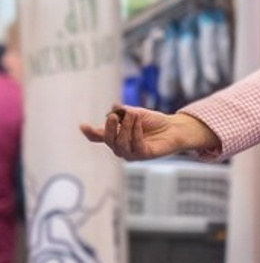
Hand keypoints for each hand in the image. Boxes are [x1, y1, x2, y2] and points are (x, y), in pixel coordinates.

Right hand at [80, 104, 220, 160]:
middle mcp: (121, 147)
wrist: (174, 127)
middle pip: (109, 140)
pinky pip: (136, 145)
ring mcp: (132, 153)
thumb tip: (114, 107)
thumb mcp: (134, 113)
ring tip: (133, 115)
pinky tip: (139, 123)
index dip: (90, 133)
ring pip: (121, 144)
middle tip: (114, 116)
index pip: (99, 137)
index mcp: (116, 136)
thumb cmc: (153, 121)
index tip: (83, 126)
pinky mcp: (144, 155)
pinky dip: (136, 132)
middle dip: (110, 128)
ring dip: (126, 128)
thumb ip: (123, 112)